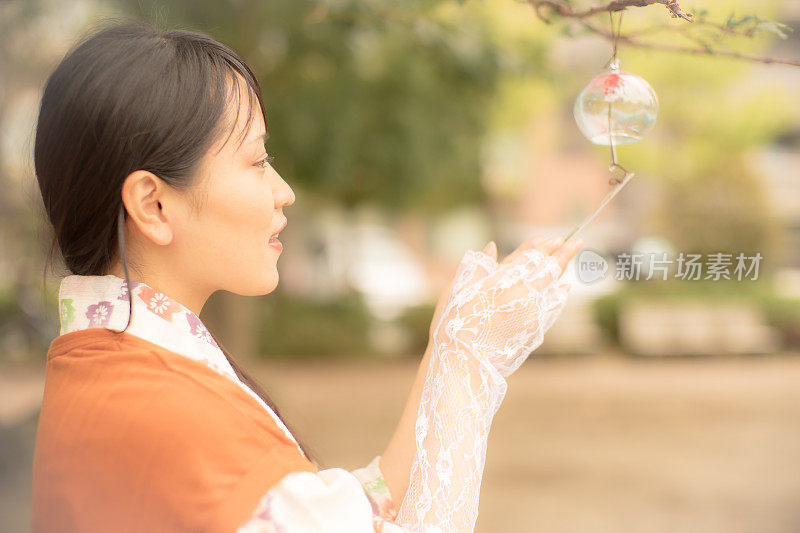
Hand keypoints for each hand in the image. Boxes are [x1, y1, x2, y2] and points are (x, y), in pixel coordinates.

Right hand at [430, 235, 582, 376]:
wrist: (464, 359)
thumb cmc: (454, 323)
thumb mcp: (458, 289)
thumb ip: (477, 267)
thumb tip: (492, 246)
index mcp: (498, 280)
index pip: (525, 256)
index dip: (540, 246)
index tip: (552, 238)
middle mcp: (518, 292)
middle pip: (546, 267)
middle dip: (562, 252)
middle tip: (575, 241)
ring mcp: (529, 310)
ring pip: (552, 284)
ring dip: (563, 269)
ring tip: (572, 256)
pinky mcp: (534, 327)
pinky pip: (553, 306)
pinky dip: (560, 294)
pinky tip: (565, 287)